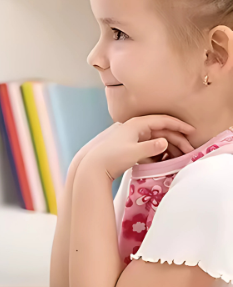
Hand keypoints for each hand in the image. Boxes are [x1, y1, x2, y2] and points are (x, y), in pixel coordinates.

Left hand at [80, 115, 195, 180]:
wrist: (94, 166)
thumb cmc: (112, 158)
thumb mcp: (133, 153)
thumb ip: (151, 147)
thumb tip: (165, 142)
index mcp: (137, 124)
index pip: (163, 120)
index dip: (179, 125)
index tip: (192, 132)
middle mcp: (135, 127)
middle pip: (162, 130)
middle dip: (177, 139)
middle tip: (189, 150)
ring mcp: (133, 136)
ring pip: (157, 138)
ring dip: (170, 146)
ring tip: (181, 156)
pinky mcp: (131, 145)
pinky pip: (150, 146)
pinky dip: (159, 151)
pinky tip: (165, 159)